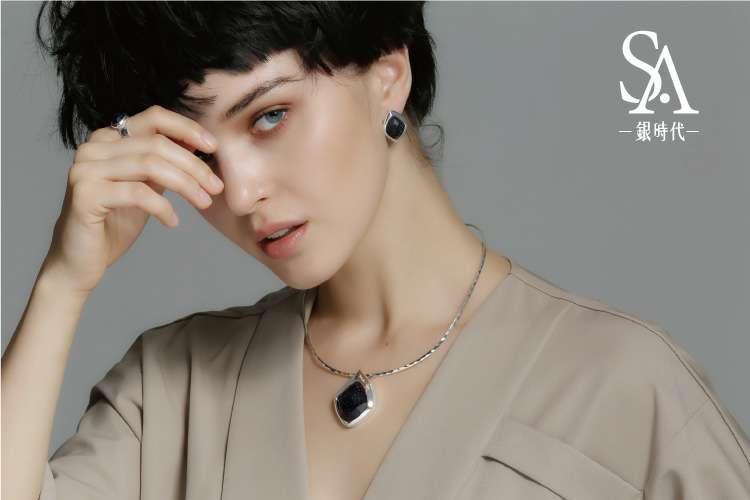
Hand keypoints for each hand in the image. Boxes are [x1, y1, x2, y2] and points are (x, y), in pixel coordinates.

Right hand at [41, 104, 223, 294]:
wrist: (80, 261)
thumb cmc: (114, 223)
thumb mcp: (145, 186)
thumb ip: (163, 164)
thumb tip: (197, 144)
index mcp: (108, 138)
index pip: (154, 118)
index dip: (187, 129)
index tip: (213, 148)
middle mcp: (93, 147)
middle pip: (157, 144)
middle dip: (194, 165)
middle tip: (216, 187)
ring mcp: (85, 169)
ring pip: (150, 165)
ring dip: (186, 185)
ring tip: (204, 202)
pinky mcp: (85, 194)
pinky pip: (138, 193)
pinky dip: (163, 208)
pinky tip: (173, 222)